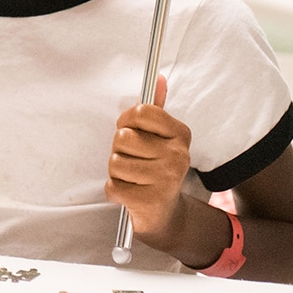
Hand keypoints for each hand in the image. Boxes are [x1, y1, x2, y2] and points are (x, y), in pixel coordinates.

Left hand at [105, 75, 192, 246]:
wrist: (165, 214)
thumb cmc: (155, 168)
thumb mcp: (160, 137)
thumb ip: (156, 109)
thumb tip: (159, 78)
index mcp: (180, 134)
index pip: (141, 112)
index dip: (126, 120)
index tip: (130, 130)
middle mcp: (178, 155)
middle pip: (122, 138)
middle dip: (120, 150)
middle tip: (134, 161)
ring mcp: (166, 179)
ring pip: (115, 163)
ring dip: (116, 172)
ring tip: (133, 178)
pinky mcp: (150, 200)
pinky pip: (112, 187)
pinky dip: (115, 191)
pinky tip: (130, 193)